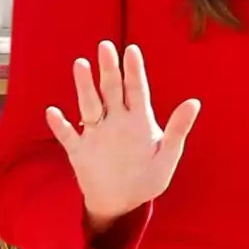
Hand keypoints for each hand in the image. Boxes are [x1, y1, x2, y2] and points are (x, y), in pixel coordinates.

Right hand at [46, 41, 200, 228]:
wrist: (123, 203)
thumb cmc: (149, 178)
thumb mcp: (168, 154)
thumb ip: (178, 129)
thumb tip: (195, 102)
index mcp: (139, 119)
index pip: (136, 88)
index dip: (134, 70)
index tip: (132, 49)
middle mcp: (116, 120)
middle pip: (111, 89)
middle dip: (108, 68)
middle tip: (105, 46)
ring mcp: (96, 134)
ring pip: (89, 105)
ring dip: (84, 86)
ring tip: (81, 64)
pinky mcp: (79, 151)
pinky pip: (67, 136)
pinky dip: (60, 125)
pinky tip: (53, 111)